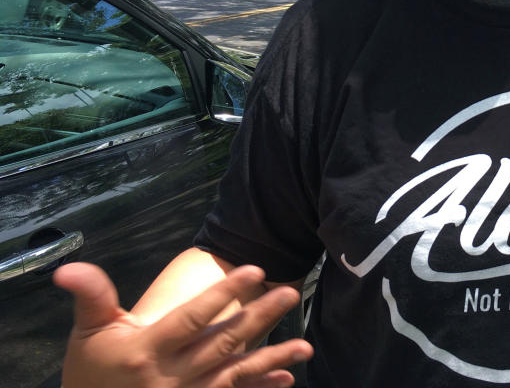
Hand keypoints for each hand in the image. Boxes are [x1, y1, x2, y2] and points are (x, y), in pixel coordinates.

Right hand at [54, 262, 312, 387]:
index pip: (192, 317)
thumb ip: (92, 298)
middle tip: (290, 292)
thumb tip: (68, 267)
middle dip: (260, 317)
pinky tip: (286, 376)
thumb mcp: (88, 335)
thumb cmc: (90, 375)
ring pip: (237, 374)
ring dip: (272, 358)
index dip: (223, 293)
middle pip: (224, 341)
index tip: (254, 270)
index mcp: (148, 349)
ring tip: (305, 345)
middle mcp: (173, 375)